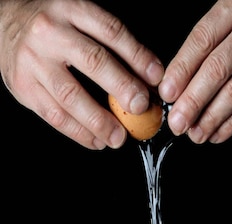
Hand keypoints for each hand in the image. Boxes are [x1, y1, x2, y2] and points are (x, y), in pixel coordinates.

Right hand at [0, 0, 163, 148]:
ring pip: (71, 95)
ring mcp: (34, 61)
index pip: (111, 32)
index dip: (137, 56)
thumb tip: (148, 79)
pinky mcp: (23, 87)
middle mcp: (51, 32)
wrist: (3, 24)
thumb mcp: (79, 20)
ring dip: (99, 121)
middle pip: (93, 61)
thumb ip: (111, 45)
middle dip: (121, 87)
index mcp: (71, 9)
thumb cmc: (52, 26)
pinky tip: (96, 141)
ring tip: (118, 137)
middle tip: (140, 107)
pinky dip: (79, 132)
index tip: (156, 78)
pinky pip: (55, 115)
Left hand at [158, 0, 231, 143]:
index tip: (166, 93)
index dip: (181, 69)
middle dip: (192, 101)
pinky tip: (217, 133)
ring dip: (211, 118)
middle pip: (217, 69)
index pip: (202, 40)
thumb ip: (216, 36)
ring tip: (194, 134)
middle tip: (177, 123)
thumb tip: (180, 79)